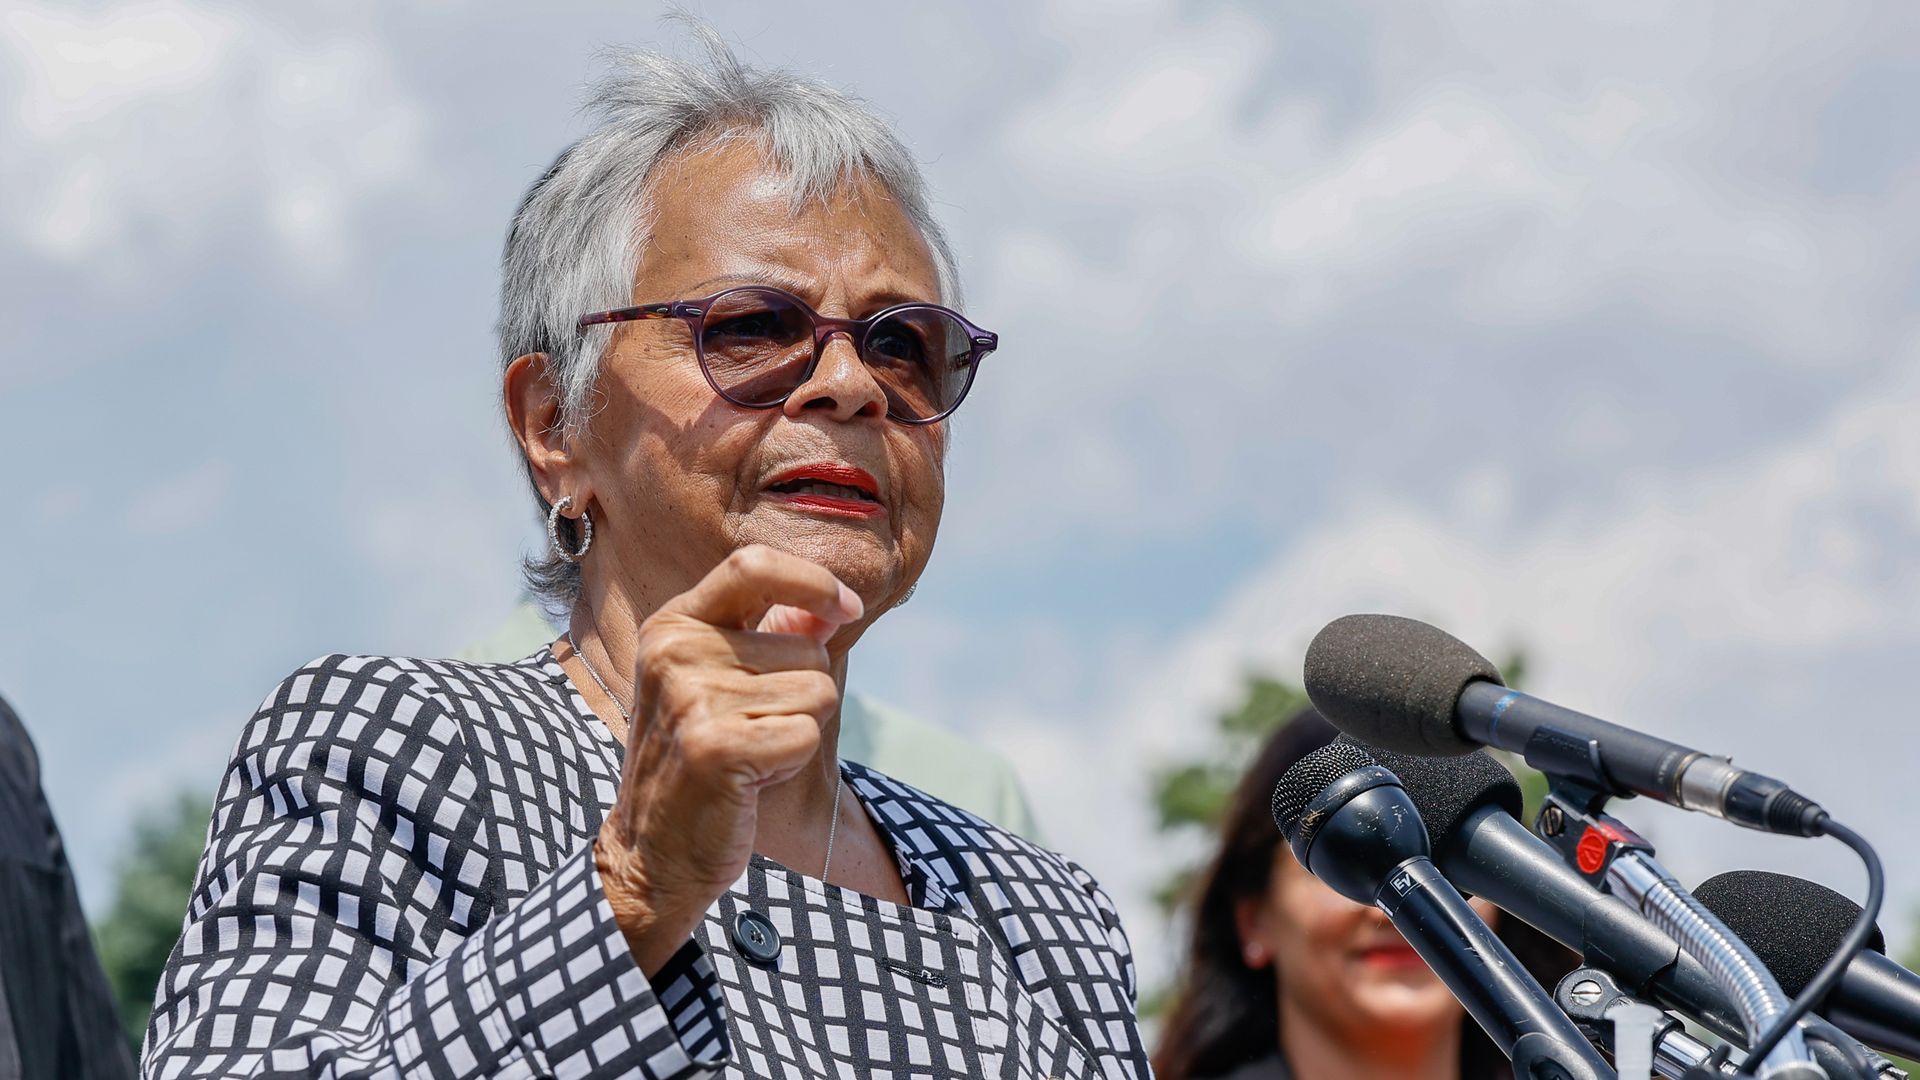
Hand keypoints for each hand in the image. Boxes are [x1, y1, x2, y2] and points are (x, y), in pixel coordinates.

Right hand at [593, 545, 863, 972]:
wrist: (653, 850)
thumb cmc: (701, 758)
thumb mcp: (727, 682)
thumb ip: (781, 635)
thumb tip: (837, 606)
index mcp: (674, 623)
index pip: (753, 566)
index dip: (813, 581)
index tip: (848, 608)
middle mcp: (674, 649)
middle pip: (808, 649)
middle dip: (804, 694)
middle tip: (751, 731)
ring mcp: (689, 696)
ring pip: (816, 691)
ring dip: (798, 731)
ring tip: (748, 754)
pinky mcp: (713, 745)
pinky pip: (805, 734)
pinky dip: (791, 762)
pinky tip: (749, 780)